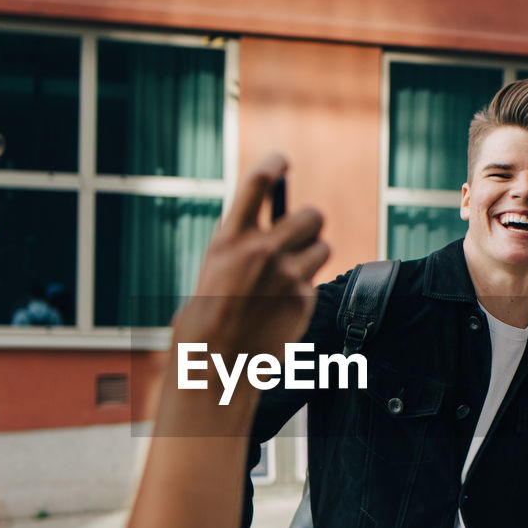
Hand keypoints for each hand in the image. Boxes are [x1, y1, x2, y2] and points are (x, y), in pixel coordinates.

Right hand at [173, 154, 328, 383]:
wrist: (213, 366)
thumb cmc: (205, 321)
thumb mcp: (213, 271)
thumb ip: (240, 246)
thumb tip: (269, 225)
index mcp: (229, 239)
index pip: (258, 181)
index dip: (275, 163)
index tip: (283, 161)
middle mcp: (261, 250)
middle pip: (311, 215)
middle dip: (309, 224)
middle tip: (300, 237)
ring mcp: (286, 275)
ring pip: (322, 247)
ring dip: (311, 258)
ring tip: (289, 278)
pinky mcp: (302, 300)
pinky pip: (313, 284)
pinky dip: (302, 294)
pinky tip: (280, 311)